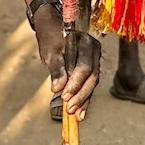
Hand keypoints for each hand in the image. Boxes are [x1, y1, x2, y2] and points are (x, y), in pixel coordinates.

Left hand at [32, 0, 102, 118]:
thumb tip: (57, 88)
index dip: (75, 83)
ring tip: (74, 115)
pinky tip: (80, 113)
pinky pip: (89, 85)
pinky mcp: (91, 69)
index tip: (64, 96)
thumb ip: (56, 69)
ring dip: (83, 99)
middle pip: (92, 76)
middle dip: (80, 94)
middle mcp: (94, 51)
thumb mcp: (50, 52)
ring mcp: (94, 60)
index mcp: (86, 42)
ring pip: (92, 82)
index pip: (84, 66)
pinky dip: (84, 99)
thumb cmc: (51, 38)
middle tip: (69, 109)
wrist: (54, 29)